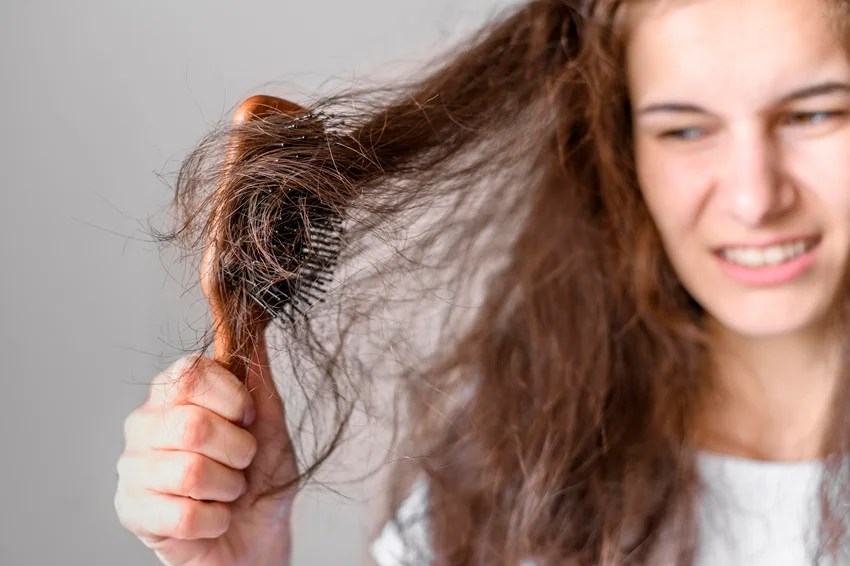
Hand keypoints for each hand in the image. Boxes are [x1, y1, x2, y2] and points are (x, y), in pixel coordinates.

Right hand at [115, 337, 297, 565]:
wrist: (257, 535)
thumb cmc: (260, 475)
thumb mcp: (269, 423)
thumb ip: (256, 376)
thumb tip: (252, 322)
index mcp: (173, 393)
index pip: (190, 374)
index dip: (233, 399)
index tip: (249, 419)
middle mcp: (144, 424)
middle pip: (192, 426)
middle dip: (237, 451)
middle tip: (242, 462)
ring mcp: (132, 468)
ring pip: (189, 473)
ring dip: (228, 488)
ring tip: (227, 490)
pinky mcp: (131, 512)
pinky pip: (184, 516)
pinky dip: (216, 521)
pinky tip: (213, 518)